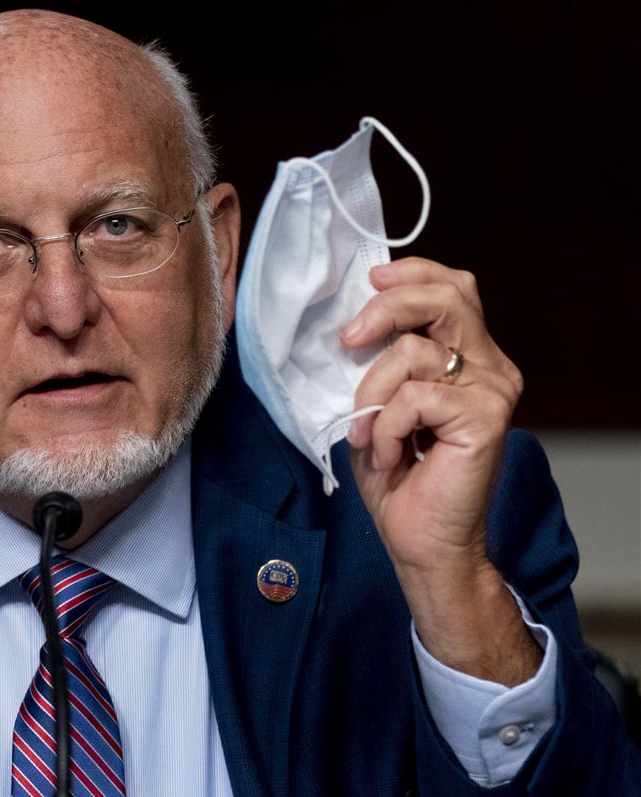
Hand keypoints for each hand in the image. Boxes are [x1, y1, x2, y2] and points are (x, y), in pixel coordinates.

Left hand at [341, 257, 539, 684]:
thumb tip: (351, 322)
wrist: (422, 542)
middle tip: (347, 340)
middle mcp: (491, 367)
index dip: (412, 274)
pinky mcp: (485, 417)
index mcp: (471, 357)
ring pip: (413, 351)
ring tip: (368, 434)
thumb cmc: (399, 478)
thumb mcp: (379, 405)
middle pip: (446, 297)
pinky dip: (384, 426)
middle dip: (386, 309)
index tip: (370, 281)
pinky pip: (413, 396)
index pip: (453, 288)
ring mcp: (493, 390)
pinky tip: (387, 455)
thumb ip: (380, 361)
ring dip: (371, 393)